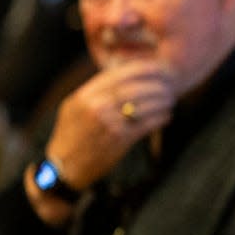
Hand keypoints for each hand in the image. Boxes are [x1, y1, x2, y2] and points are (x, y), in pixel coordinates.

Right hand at [44, 59, 176, 188]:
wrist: (64, 168)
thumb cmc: (72, 136)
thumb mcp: (74, 107)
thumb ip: (94, 91)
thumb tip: (121, 72)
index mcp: (84, 95)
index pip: (118, 74)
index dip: (142, 69)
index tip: (158, 67)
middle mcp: (96, 107)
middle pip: (134, 87)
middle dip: (156, 84)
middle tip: (169, 83)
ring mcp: (108, 123)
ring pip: (143, 104)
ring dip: (161, 100)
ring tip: (170, 99)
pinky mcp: (119, 140)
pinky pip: (146, 124)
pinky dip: (159, 118)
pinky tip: (166, 115)